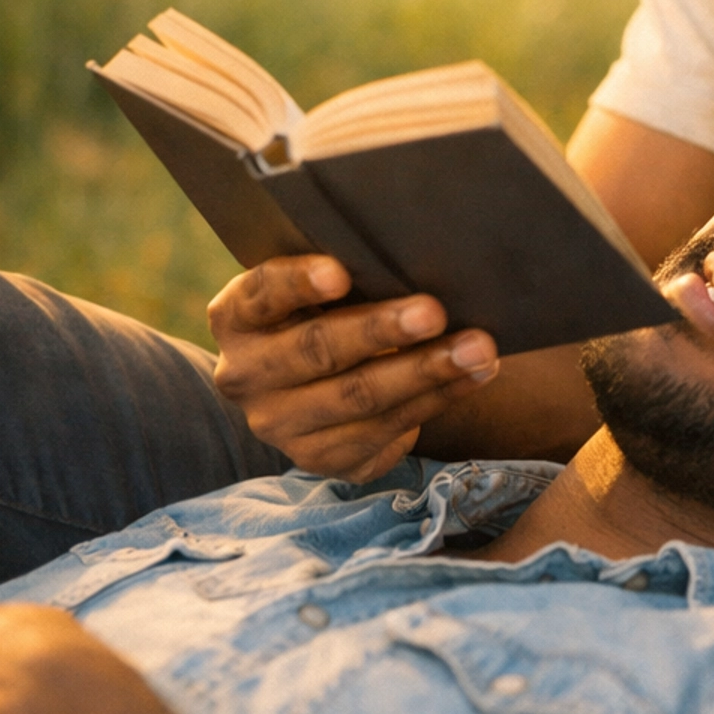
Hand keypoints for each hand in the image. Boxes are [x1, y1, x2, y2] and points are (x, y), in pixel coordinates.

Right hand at [209, 256, 500, 482]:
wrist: (319, 381)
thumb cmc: (328, 311)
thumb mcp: (316, 289)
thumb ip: (342, 272)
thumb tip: (413, 254)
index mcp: (235, 318)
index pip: (261, 293)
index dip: (299, 283)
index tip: (341, 272)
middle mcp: (245, 376)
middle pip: (317, 350)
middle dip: (381, 330)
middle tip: (435, 311)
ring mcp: (279, 425)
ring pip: (358, 398)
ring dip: (427, 372)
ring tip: (478, 349)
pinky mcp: (320, 459)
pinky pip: (386, 431)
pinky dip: (437, 400)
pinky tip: (473, 377)